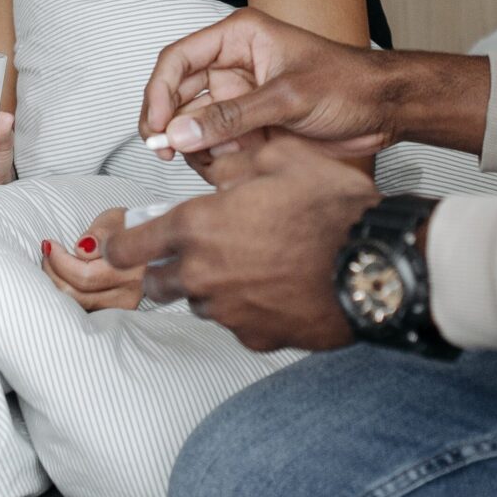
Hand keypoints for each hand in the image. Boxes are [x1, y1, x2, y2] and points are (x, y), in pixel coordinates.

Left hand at [40, 207, 141, 311]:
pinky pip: (83, 310)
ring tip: (51, 262)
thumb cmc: (124, 229)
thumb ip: (100, 233)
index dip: (60, 261)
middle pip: (79, 293)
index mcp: (132, 268)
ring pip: (79, 305)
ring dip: (57, 283)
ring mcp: (123, 307)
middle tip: (47, 251)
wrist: (144, 244)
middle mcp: (130, 292)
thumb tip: (83, 248)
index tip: (50, 244)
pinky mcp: (116, 313)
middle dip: (54, 272)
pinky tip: (61, 276)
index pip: (86, 275)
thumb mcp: (114, 220)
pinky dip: (66, 294)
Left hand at [108, 135, 381, 351]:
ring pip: (200, 303)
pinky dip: (248, 309)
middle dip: (167, 268)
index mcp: (197, 228)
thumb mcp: (278, 159)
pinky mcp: (257, 337)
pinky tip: (275, 288)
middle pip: (156, 284)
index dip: (121, 243)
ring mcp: (229, 312)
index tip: (124, 242)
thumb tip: (216, 168)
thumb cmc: (330, 208)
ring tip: (251, 264)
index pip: (128, 248)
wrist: (374, 263)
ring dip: (211, 287)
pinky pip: (238, 323)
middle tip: (197, 249)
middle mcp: (203, 275)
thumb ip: (232, 162)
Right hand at [142, 9, 396, 160]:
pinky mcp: (252, 125)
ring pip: (195, 124)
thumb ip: (232, 116)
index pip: (178, 59)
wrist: (384, 110)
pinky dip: (217, 158)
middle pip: (178, 94)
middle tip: (166, 153)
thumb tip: (180, 133)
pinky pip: (217, 143)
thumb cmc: (348, 84)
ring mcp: (242, 97)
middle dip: (170, 125)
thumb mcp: (288, 97)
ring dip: (197, 146)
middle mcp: (234, 65)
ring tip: (218, 162)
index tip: (154, 126)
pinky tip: (234, 167)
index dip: (158, 92)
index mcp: (239, 37)